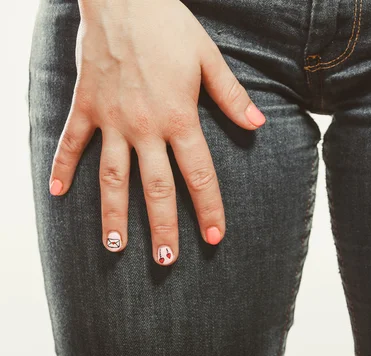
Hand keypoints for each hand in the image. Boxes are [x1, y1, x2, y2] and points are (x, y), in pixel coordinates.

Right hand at [49, 0, 265, 264]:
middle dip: (162, 227)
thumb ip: (231, 97)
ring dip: (113, 214)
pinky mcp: (85, 105)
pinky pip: (72, 142)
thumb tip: (258, 125)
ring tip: (115, 247)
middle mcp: (144, 127)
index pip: (198, 174)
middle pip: (156, 187)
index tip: (214, 239)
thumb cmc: (170, 26)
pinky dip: (64, 167)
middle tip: (166, 260)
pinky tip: (58, 194)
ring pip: (113, 177)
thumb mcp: (209, 58)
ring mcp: (111, 119)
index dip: (208, 208)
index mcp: (179, 117)